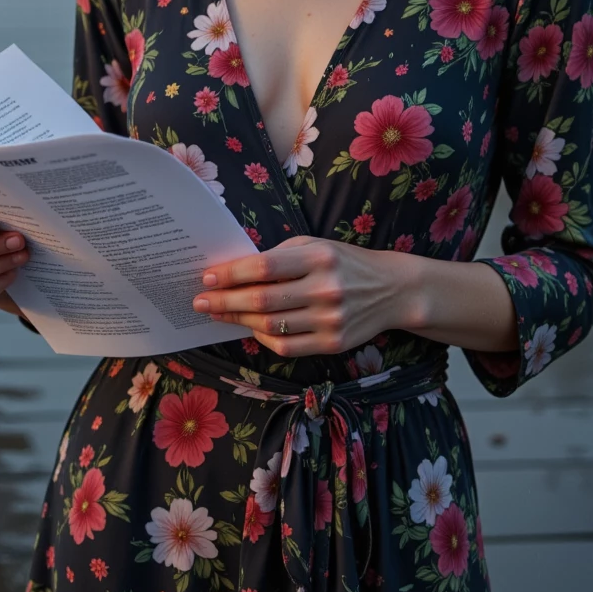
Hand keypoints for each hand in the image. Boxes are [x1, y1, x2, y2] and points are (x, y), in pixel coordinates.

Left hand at [192, 235, 415, 357]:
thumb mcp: (316, 246)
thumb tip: (233, 270)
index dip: (231, 274)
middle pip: (262, 300)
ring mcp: (330, 319)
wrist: (392, 290)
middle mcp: (325, 288)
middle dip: (224, 301)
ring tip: (219, 314)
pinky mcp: (334, 343)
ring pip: (270, 325)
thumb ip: (279, 256)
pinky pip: (287, 346)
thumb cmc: (344, 262)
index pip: (264, 267)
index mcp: (319, 257)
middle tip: (200, 301)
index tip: (207, 277)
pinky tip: (250, 328)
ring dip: (238, 320)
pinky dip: (263, 338)